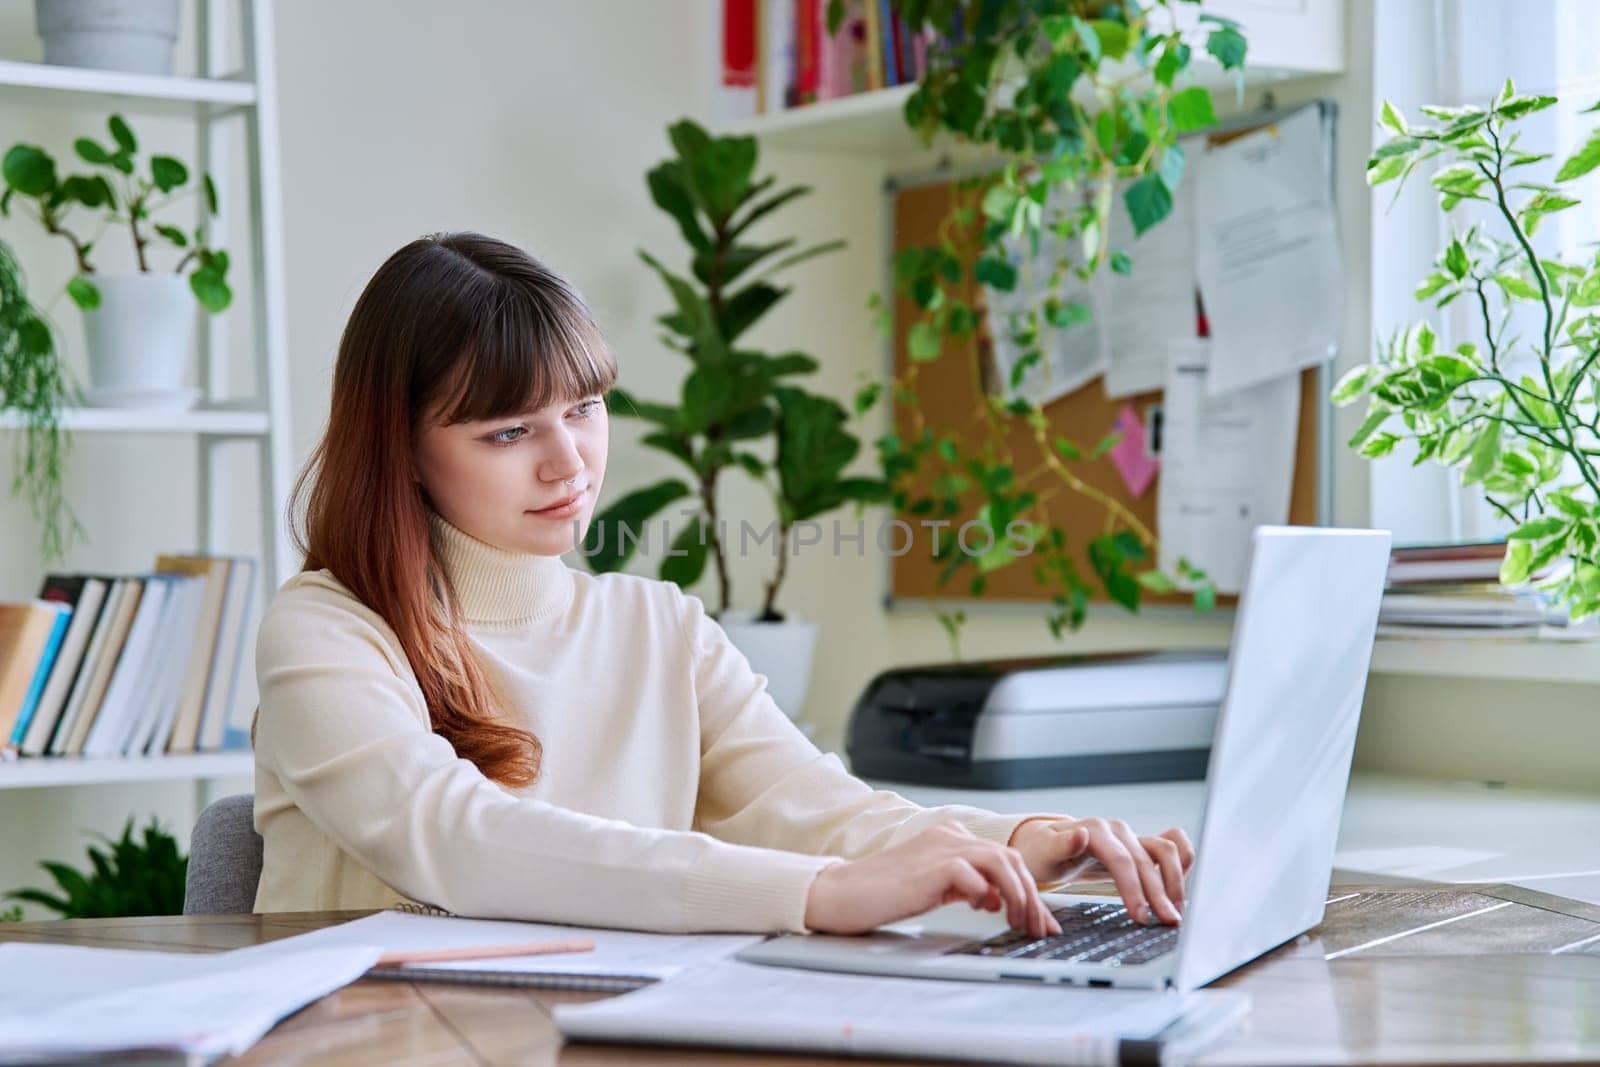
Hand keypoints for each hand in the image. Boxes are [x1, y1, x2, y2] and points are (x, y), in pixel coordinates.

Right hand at [803, 821, 1061, 937]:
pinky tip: (983, 909)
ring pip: (1001, 861)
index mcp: (949, 836)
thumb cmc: (883, 894)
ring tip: (1021, 923)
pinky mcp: (932, 865)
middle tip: (1039, 927)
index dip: (1028, 889)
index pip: (1003, 857)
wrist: (843, 893)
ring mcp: (941, 847)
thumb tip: (996, 899)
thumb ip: (965, 886)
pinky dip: (987, 893)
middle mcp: (949, 835)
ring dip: (1019, 896)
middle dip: (1032, 895)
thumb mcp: (934, 887)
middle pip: (1010, 857)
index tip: (1039, 918)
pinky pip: (974, 875)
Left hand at [1008, 817, 1194, 926]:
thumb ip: (1061, 845)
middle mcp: (1117, 830)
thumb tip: (1081, 834)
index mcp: (1094, 830)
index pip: (1122, 861)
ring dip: (1176, 880)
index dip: (1134, 890)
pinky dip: (1182, 863)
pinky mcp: (1139, 846)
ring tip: (1176, 911)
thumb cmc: (1042, 854)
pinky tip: (1183, 887)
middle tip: (1168, 923)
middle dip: (1159, 894)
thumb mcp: (1042, 853)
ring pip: (1166, 851)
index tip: (1140, 917)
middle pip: (1147, 861)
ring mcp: (1131, 836)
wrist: (1046, 846)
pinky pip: (1171, 846)